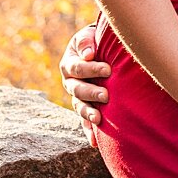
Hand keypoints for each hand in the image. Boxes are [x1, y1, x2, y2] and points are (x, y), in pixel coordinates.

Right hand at [60, 23, 109, 143]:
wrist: (102, 48)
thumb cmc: (97, 40)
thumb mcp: (88, 36)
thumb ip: (87, 42)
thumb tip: (88, 53)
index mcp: (69, 65)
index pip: (77, 68)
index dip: (91, 69)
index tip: (108, 69)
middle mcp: (71, 82)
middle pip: (77, 90)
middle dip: (91, 93)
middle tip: (106, 95)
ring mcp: (78, 96)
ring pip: (79, 107)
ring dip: (88, 113)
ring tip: (99, 118)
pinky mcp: (87, 107)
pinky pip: (85, 121)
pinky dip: (89, 131)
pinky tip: (95, 142)